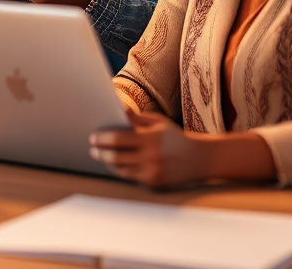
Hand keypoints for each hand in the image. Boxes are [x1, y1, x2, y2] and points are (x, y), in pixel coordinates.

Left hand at [89, 110, 207, 187]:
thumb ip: (137, 118)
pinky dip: (120, 170)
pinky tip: (115, 164)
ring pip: (121, 170)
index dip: (102, 139)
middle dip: (100, 153)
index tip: (92, 137)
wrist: (199, 159)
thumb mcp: (158, 123)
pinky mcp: (154, 182)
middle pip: (116, 157)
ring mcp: (153, 171)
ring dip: (108, 163)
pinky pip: (131, 176)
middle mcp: (151, 157)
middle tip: (92, 149)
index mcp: (151, 139)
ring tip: (101, 156)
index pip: (118, 139)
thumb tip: (119, 108)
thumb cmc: (175, 137)